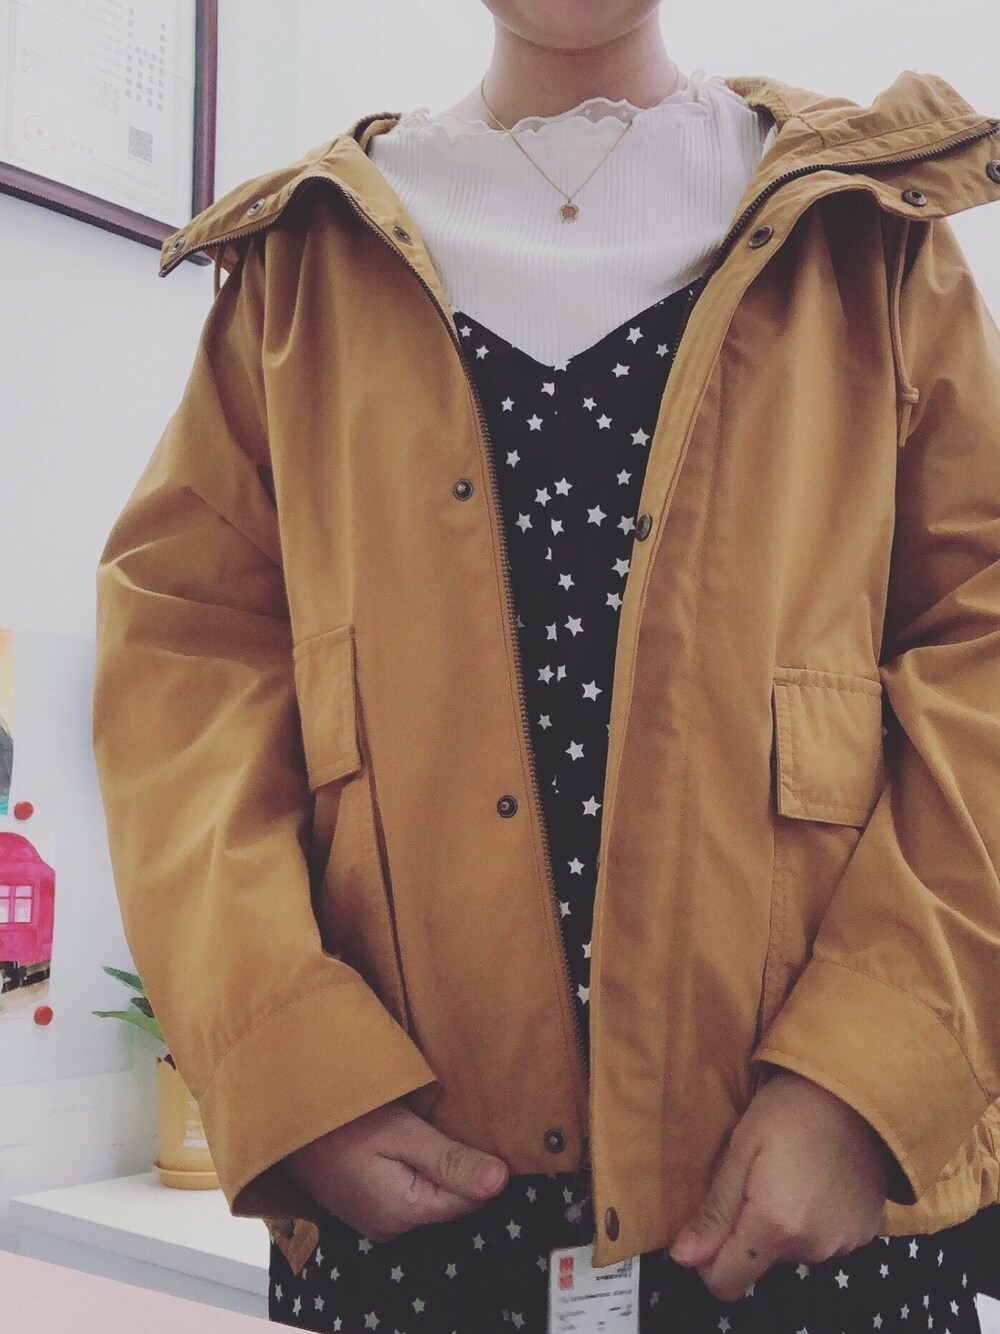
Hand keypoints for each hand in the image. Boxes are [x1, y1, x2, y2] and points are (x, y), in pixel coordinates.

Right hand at [278, 1097, 509, 1242]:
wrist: (286, 1120)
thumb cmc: (342, 1121)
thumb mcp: (401, 1133)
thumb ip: (450, 1160)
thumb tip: (501, 1180)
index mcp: (404, 1212)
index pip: (469, 1201)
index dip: (486, 1169)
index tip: (492, 1136)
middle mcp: (392, 1227)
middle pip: (450, 1201)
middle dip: (463, 1169)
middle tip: (463, 1126)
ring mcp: (377, 1220)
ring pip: (431, 1197)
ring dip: (441, 1169)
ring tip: (438, 1132)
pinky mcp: (368, 1207)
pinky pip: (409, 1194)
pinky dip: (420, 1173)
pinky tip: (417, 1147)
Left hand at [667, 1068, 890, 1300]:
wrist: (858, 1091)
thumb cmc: (789, 1111)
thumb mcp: (740, 1150)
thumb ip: (714, 1212)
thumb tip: (682, 1258)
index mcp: (775, 1228)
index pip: (728, 1284)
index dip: (709, 1261)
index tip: (713, 1222)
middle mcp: (812, 1249)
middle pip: (760, 1263)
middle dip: (748, 1231)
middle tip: (756, 1178)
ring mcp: (844, 1245)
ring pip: (791, 1251)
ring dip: (782, 1225)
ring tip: (790, 1174)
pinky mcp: (865, 1234)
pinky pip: (823, 1241)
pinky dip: (813, 1220)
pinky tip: (818, 1182)